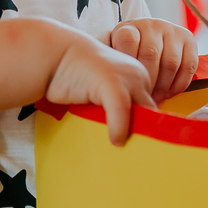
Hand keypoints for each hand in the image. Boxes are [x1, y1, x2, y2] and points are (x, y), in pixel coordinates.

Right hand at [45, 32, 155, 147]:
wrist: (56, 54)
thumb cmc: (75, 78)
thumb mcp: (103, 93)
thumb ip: (117, 107)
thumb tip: (126, 138)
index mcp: (139, 76)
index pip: (152, 107)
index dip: (144, 128)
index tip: (136, 145)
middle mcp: (138, 74)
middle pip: (151, 110)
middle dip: (144, 132)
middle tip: (137, 153)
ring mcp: (126, 76)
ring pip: (142, 112)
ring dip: (135, 134)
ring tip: (125, 149)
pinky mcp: (111, 80)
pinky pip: (122, 110)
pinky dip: (119, 128)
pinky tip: (115, 140)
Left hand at [106, 18, 197, 102]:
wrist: (144, 39)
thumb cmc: (123, 56)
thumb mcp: (109, 55)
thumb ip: (103, 65)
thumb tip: (92, 85)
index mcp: (128, 28)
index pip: (128, 42)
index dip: (130, 68)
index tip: (128, 88)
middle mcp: (150, 24)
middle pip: (151, 55)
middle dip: (148, 83)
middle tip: (144, 101)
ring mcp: (171, 29)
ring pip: (171, 63)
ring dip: (164, 86)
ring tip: (156, 99)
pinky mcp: (188, 38)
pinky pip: (189, 65)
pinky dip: (180, 84)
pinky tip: (170, 93)